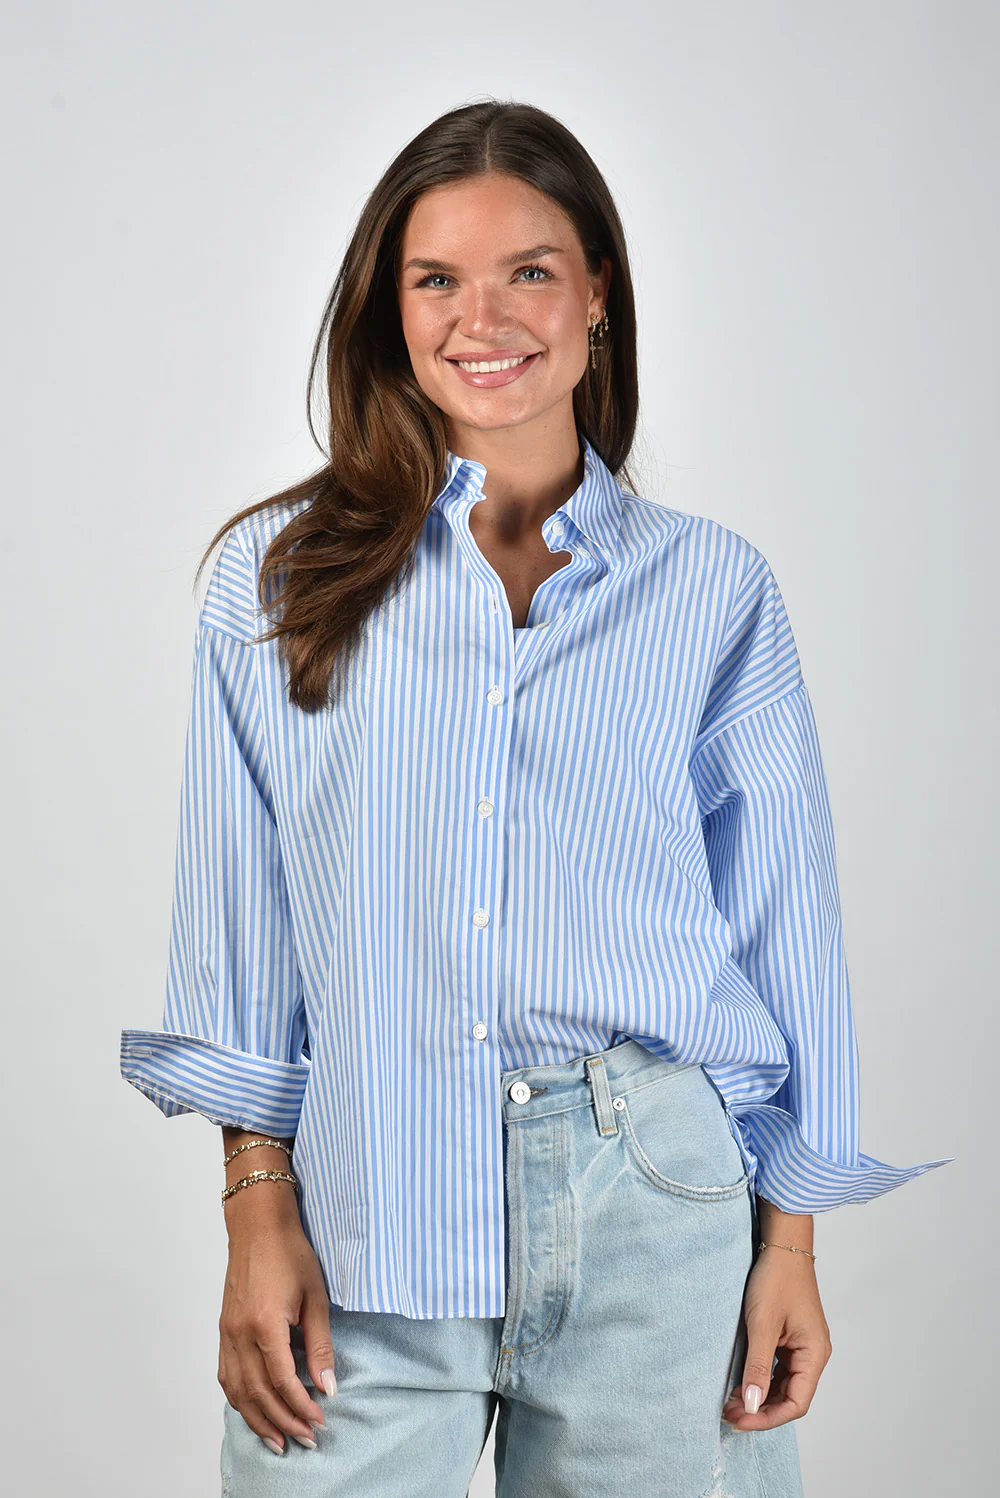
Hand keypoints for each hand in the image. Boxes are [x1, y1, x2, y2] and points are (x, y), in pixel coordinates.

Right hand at [218, 1186, 336, 1454]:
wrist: (258, 1225)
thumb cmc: (290, 1253)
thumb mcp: (316, 1297)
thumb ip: (320, 1345)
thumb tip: (328, 1386)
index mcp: (265, 1325)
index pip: (282, 1381)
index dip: (301, 1406)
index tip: (320, 1420)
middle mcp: (239, 1333)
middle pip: (258, 1393)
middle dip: (282, 1421)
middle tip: (305, 1440)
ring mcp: (227, 1332)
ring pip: (237, 1390)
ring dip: (257, 1419)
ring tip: (278, 1440)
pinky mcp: (223, 1329)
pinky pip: (226, 1375)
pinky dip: (239, 1399)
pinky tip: (252, 1410)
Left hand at [722, 1244, 831, 1429]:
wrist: (782, 1244)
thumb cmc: (775, 1279)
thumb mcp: (761, 1325)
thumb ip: (757, 1367)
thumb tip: (752, 1405)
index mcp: (815, 1354)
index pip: (796, 1403)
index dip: (767, 1418)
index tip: (739, 1420)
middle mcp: (814, 1354)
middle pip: (791, 1397)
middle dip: (761, 1409)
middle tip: (728, 1413)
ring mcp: (803, 1345)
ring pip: (784, 1384)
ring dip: (760, 1395)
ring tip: (731, 1401)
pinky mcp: (791, 1337)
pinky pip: (779, 1368)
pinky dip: (761, 1378)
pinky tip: (741, 1381)